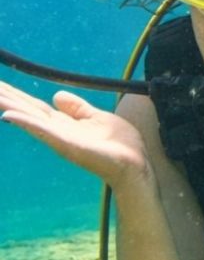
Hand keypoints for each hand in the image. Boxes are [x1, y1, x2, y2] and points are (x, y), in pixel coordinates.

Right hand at [0, 80, 148, 187]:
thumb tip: (56, 94)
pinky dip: (27, 122)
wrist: (135, 165)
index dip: (15, 95)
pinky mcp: (69, 145)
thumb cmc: (119, 145)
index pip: (34, 106)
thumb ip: (77, 108)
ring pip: (29, 117)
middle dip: (6, 97)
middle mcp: (56, 130)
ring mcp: (60, 138)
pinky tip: (9, 115)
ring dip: (9, 106)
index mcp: (63, 123)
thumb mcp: (96, 118)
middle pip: (26, 109)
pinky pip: (45, 131)